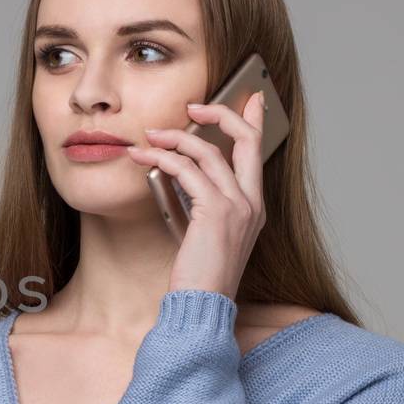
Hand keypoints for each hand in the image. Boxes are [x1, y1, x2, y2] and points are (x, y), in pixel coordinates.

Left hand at [125, 91, 267, 298]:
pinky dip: (163, 159)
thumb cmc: (199, 276)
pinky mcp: (216, 212)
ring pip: (207, 152)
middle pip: (245, 140)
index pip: (258, 153)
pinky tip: (144, 158)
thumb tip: (181, 175)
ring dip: (173, 138)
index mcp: (254, 207)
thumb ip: (203, 204)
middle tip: (192, 107)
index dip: (255, 121)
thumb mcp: (206, 234)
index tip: (250, 98)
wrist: (202, 305)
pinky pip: (187, 171)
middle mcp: (252, 203)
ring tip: (148, 137)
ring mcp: (238, 207)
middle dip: (219, 114)